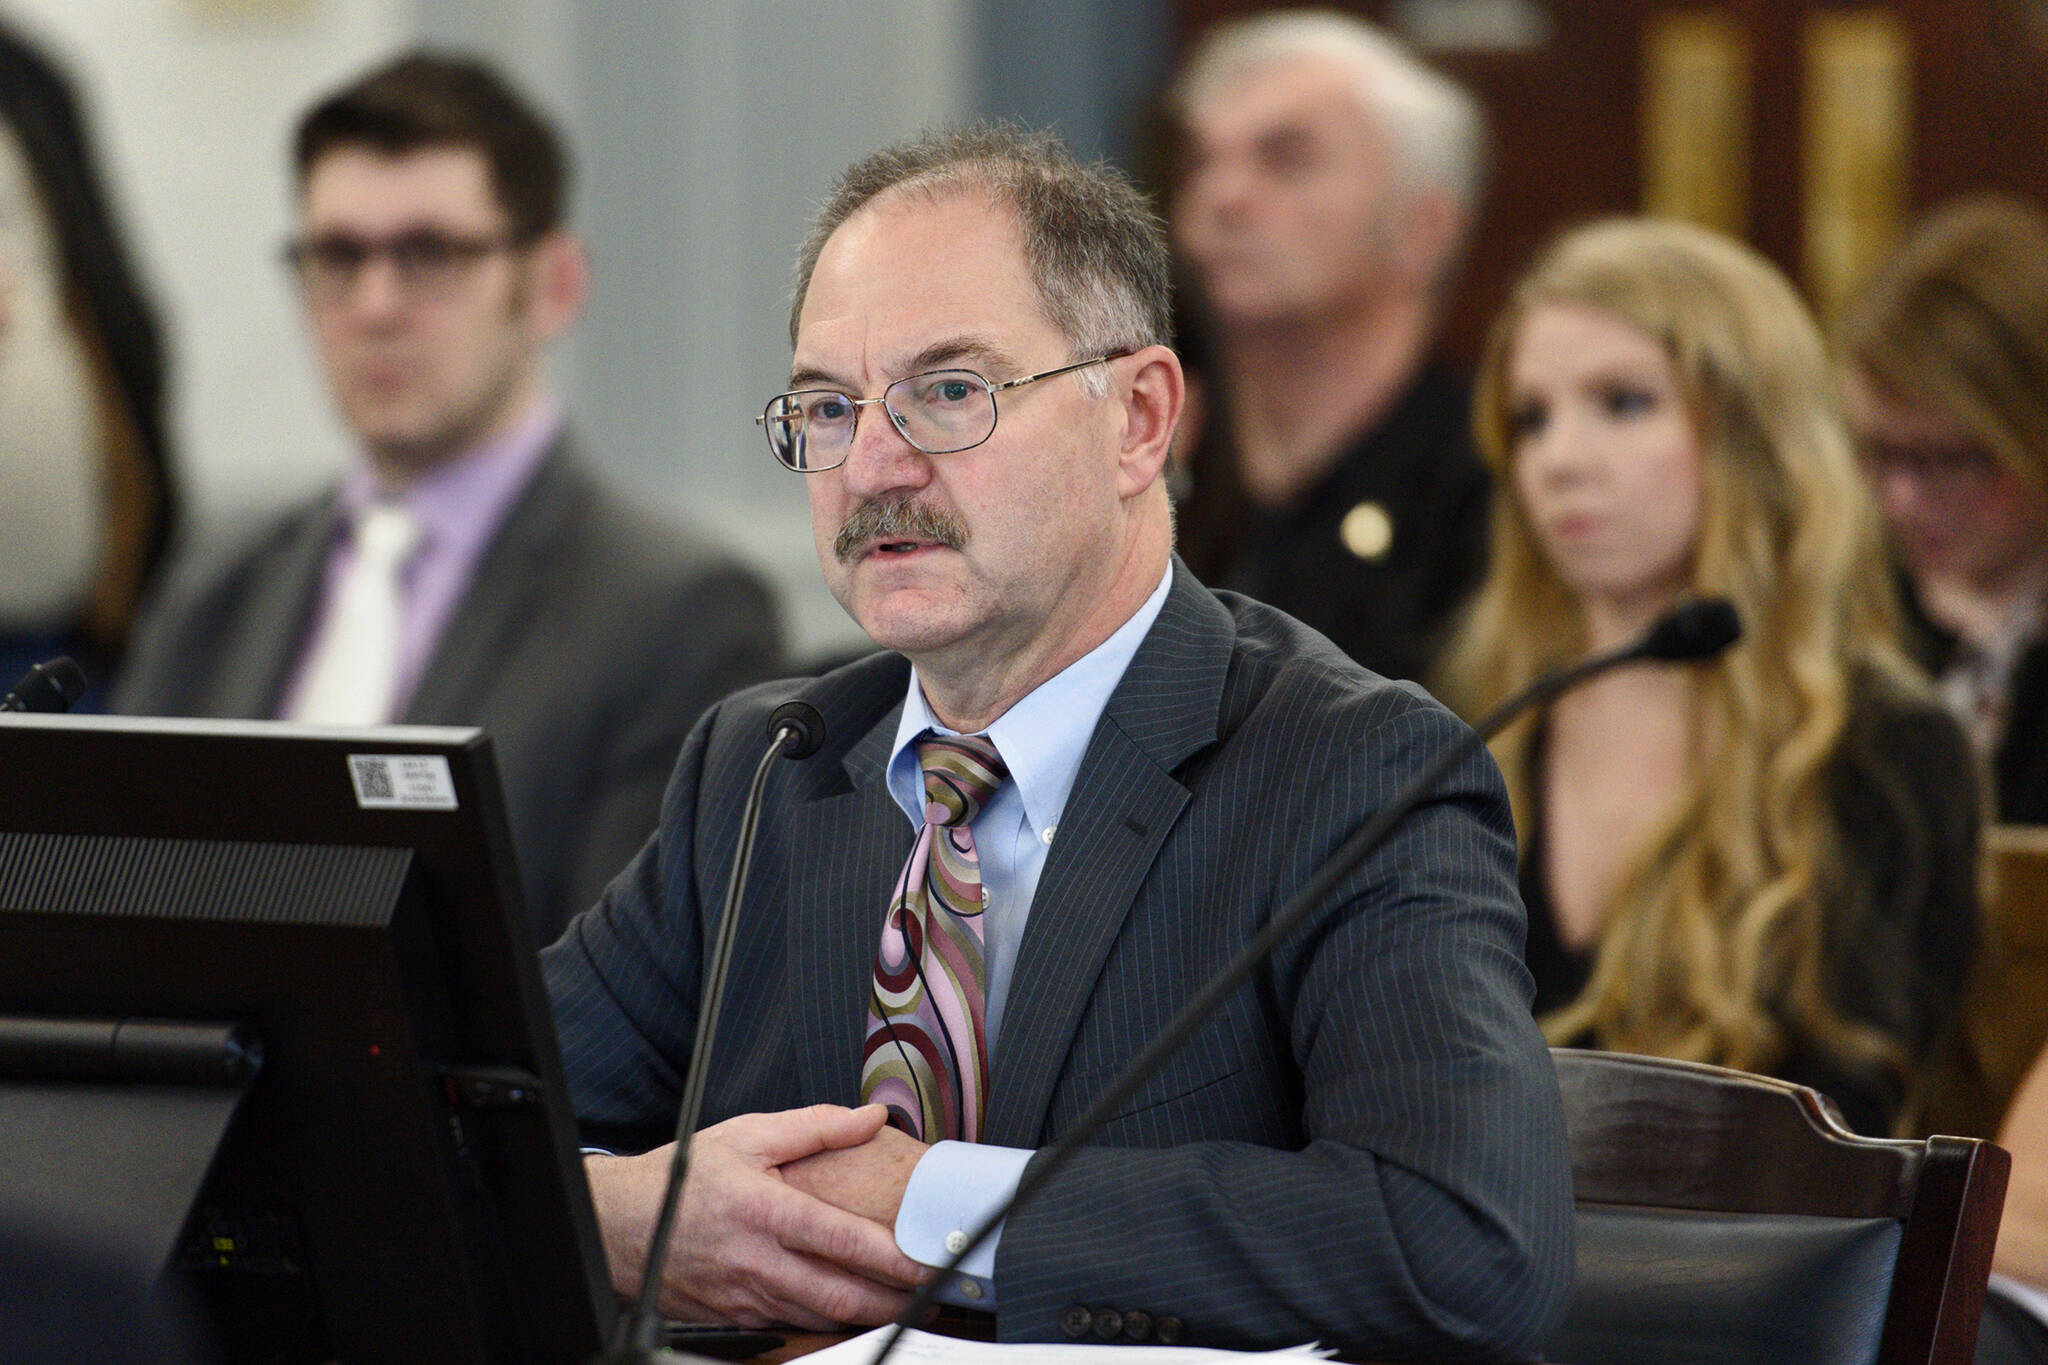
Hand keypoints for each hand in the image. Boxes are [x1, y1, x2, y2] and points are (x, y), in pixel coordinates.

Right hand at [585, 1104, 931, 1329]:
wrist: (621, 1225)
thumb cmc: (686, 1178)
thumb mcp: (749, 1136)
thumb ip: (817, 1126)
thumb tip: (870, 1117)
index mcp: (764, 1211)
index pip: (838, 1240)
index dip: (888, 1256)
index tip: (925, 1260)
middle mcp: (756, 1261)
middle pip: (837, 1295)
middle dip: (891, 1301)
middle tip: (931, 1296)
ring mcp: (746, 1297)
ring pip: (818, 1318)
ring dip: (865, 1317)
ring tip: (904, 1306)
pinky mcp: (736, 1319)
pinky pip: (791, 1327)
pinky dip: (825, 1324)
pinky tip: (850, 1313)